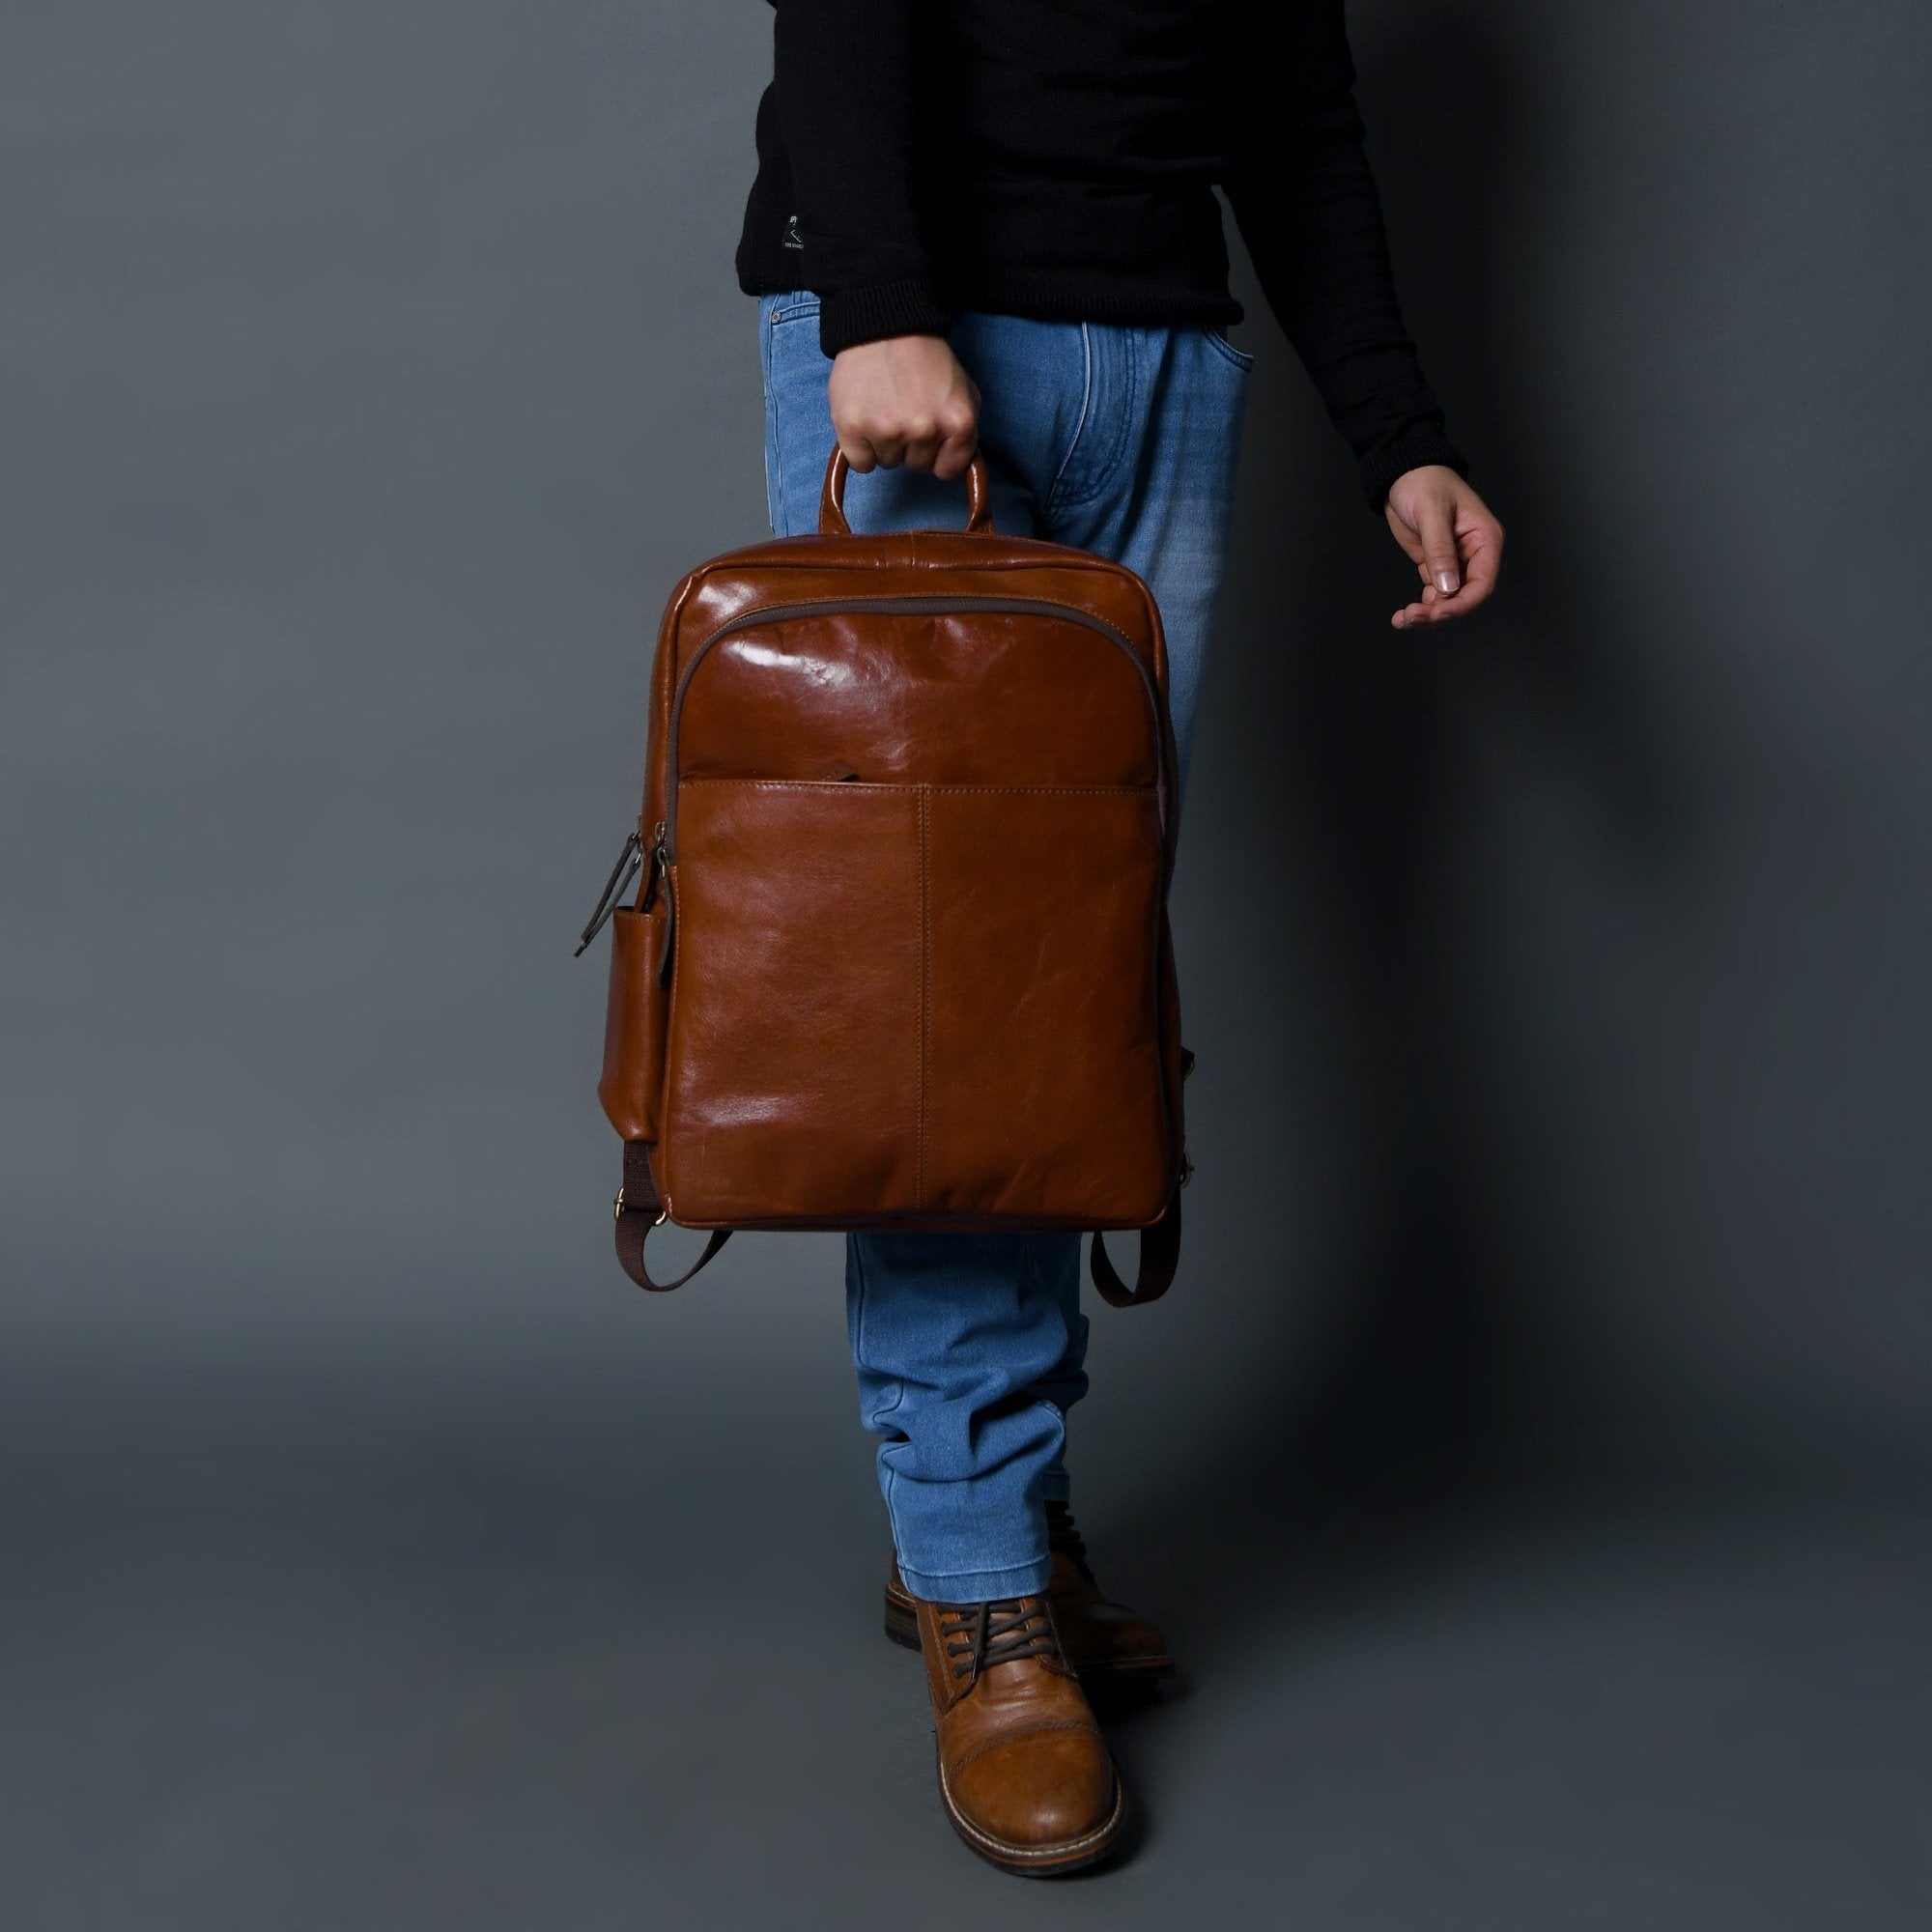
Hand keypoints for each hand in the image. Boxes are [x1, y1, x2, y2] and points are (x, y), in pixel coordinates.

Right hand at [828, 334, 980, 479]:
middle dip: (910, 445)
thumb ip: (965, 431)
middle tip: (903, 410)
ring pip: (888, 463)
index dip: (937, 454)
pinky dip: (860, 448)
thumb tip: (957, 465)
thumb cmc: (925, 359)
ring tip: (883, 407)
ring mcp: (887, 430)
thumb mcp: (964, 391)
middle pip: (916, 466)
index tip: (929, 434)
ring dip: (884, 443)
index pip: (948, 470)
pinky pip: (861, 463)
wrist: (884, 326)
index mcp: (959, 423)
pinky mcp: (854, 428)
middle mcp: (925, 430)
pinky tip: (865, 420)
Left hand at [1382, 465, 1504, 628]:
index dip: (1462, 603)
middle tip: (1412, 617)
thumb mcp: (1431, 513)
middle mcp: (1475, 554)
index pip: (1482, 583)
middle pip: (1465, 596)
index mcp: (1485, 539)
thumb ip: (1440, 550)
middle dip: (1440, 612)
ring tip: (1403, 619)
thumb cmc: (1424, 482)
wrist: (1402, 473)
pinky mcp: (1437, 565)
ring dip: (1428, 613)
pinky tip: (1404, 614)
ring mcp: (1456, 562)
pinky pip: (1435, 594)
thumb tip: (1448, 588)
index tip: (1438, 613)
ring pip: (1449, 599)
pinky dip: (1422, 606)